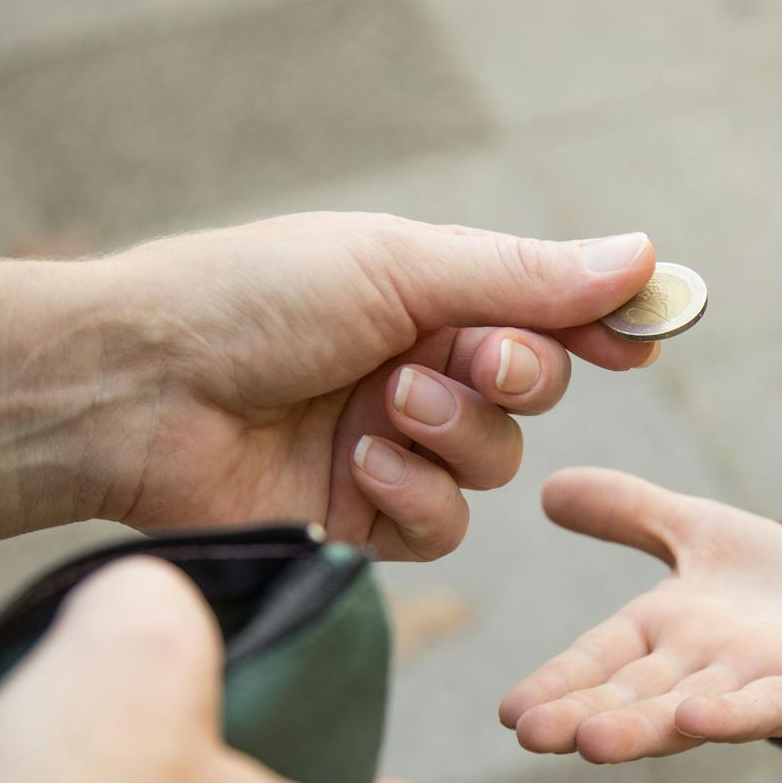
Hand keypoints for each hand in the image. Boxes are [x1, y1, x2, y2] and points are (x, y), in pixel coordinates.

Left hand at [90, 214, 658, 558]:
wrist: (139, 389)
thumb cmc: (252, 298)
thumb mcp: (397, 266)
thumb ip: (522, 277)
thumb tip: (642, 257)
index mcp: (424, 292)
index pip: (543, 309)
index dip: (599, 325)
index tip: (642, 338)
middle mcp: (417, 367)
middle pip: (536, 387)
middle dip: (518, 375)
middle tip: (475, 360)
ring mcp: (393, 445)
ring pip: (497, 462)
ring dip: (455, 434)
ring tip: (385, 407)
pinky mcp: (364, 518)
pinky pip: (443, 525)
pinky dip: (414, 494)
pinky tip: (359, 463)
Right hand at [499, 469, 781, 762]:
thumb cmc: (776, 582)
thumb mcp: (696, 530)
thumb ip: (627, 513)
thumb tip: (546, 487)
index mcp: (662, 632)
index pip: (597, 658)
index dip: (557, 684)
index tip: (509, 712)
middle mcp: (694, 667)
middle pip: (630, 694)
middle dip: (581, 715)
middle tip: (532, 735)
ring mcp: (748, 683)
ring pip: (683, 709)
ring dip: (640, 728)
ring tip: (591, 743)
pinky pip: (765, 707)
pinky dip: (733, 716)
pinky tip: (698, 719)